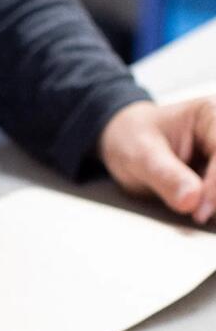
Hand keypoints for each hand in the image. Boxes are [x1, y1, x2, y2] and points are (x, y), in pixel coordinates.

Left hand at [98, 98, 215, 223]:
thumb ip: (164, 174)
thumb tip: (191, 200)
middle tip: (199, 216)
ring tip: (196, 214)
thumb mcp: (138, 154)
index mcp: (210, 114)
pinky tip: (200, 214)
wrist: (124, 142)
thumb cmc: (131, 137)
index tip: (199, 211)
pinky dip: (214, 208)